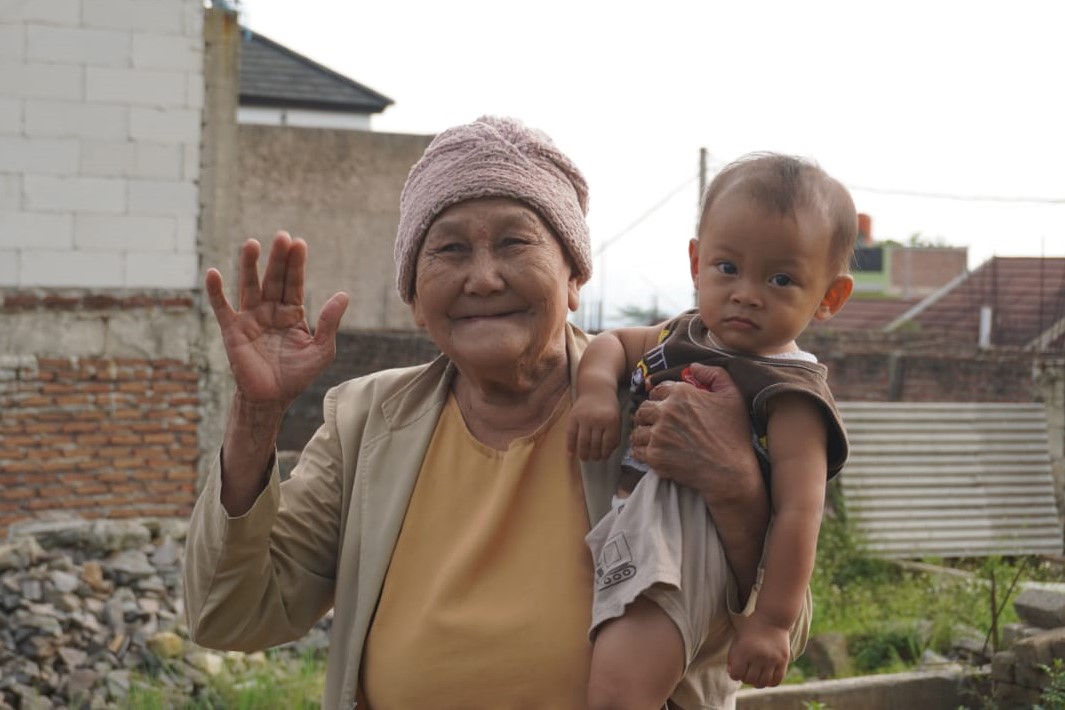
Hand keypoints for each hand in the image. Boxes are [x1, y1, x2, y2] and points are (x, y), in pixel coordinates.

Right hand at [206, 233, 348, 409]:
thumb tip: (343, 295)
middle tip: (282, 237)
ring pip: (249, 286)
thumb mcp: (322, 350)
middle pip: (274, 279)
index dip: (296, 265)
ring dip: (249, 265)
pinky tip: (213, 273)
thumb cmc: (297, 375)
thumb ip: (330, 323)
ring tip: (252, 244)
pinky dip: (216, 291)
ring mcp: (250, 318)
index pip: (295, 283)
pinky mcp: (233, 330)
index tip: (299, 244)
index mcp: (292, 313)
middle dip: (278, 259)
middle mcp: (270, 310)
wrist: (272, 398)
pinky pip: (222, 307)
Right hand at [567, 392, 620, 459]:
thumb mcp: (616, 419)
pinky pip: (571, 434)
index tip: (604, 457)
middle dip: (595, 454)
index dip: (606, 452)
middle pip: (595, 443)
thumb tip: (607, 452)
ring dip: (583, 452)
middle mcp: (597, 420)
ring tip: (585, 458)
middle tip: (594, 459)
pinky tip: (571, 453)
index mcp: (611, 421)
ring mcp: (584, 418)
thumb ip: (614, 435)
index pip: (608, 442)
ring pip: (583, 441)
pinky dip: (570, 445)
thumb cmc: (608, 406)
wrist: (596, 389)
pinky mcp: (573, 416)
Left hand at [628, 363, 769, 596]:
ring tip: (653, 440)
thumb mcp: (733, 396)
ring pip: (637, 429)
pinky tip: (652, 453)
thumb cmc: (734, 435)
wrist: (731, 472)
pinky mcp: (654, 456)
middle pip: (643, 408)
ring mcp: (658, 434)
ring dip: (643, 433)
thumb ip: (714, 374)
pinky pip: (636, 450)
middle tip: (657, 425)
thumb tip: (693, 366)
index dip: (661, 398)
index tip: (666, 408)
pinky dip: (641, 451)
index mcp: (681, 393)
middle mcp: (666, 411)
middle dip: (649, 416)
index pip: (657, 390)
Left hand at [727, 612, 790, 687]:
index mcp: (744, 650)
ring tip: (756, 677)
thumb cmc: (751, 628)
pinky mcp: (783, 661)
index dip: (734, 675)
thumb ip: (732, 656)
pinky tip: (767, 678)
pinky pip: (777, 680)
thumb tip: (731, 673)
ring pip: (763, 682)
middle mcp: (758, 656)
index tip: (736, 671)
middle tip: (747, 673)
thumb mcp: (737, 638)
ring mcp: (772, 659)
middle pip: (749, 680)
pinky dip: (770, 683)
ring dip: (757, 683)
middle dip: (745, 678)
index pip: (736, 674)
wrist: (772, 618)